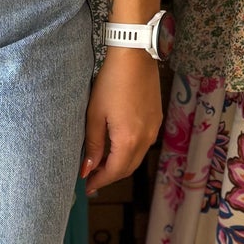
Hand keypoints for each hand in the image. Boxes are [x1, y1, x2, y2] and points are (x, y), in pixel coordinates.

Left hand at [80, 47, 163, 196]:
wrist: (134, 57)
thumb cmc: (111, 82)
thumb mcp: (95, 114)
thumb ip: (93, 144)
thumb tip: (87, 169)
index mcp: (128, 140)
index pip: (114, 172)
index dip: (99, 181)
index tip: (87, 186)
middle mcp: (145, 139)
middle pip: (127, 168)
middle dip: (109, 175)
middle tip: (91, 176)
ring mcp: (153, 129)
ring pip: (136, 158)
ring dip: (120, 164)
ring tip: (101, 163)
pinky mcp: (157, 120)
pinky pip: (143, 144)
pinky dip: (130, 152)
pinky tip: (117, 146)